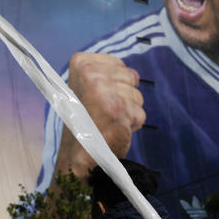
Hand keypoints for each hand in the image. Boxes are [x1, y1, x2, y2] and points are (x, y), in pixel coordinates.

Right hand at [54, 52, 144, 178]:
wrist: (78, 156)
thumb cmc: (85, 121)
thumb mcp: (87, 87)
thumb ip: (110, 75)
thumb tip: (135, 75)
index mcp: (81, 63)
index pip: (118, 63)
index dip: (114, 83)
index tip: (96, 97)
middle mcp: (90, 74)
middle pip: (130, 77)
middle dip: (123, 96)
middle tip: (103, 111)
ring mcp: (104, 92)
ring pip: (137, 96)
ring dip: (128, 111)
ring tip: (108, 120)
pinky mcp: (118, 110)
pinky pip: (140, 113)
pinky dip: (131, 124)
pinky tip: (114, 129)